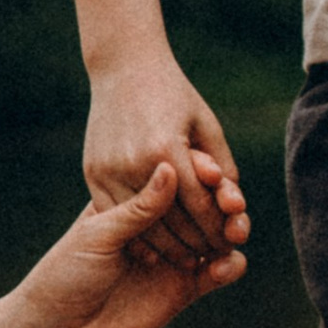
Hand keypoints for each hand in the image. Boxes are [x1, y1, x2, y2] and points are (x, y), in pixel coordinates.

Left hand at [10, 159, 246, 327]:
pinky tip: (225, 265)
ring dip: (232, 230)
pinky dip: (230, 266)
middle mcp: (160, 225)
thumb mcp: (99, 234)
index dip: (198, 172)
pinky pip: (218, 273)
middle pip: (204, 204)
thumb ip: (138, 208)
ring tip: (235, 231)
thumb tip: (170, 168)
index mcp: (135, 202)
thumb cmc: (65, 274)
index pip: (176, 179)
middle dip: (223, 199)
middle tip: (232, 202)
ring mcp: (175, 256)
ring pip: (217, 235)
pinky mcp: (184, 289)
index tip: (210, 169)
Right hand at [82, 54, 247, 259]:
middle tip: (211, 258)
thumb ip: (223, 166)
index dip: (216, 231)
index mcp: (167, 150)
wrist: (124, 68)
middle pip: (172, 223)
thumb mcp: (206, 124)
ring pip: (142, 226)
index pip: (199, 207)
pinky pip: (116, 217)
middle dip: (195, 245)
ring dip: (167, 247)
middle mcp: (135, 163)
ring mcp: (109, 169)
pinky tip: (154, 246)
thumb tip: (234, 207)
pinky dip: (136, 235)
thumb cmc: (174, 94)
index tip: (229, 245)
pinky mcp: (93, 173)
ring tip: (186, 257)